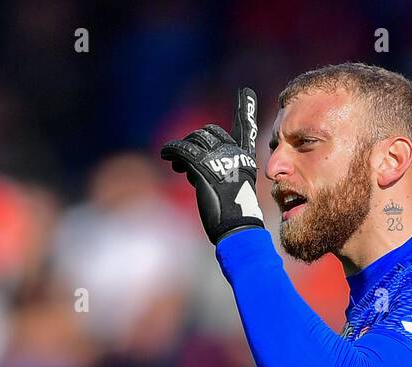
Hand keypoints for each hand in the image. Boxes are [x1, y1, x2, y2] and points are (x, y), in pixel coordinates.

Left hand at [160, 87, 264, 244]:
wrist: (237, 227)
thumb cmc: (233, 216)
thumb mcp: (229, 190)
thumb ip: (215, 173)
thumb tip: (189, 167)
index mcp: (245, 159)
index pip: (245, 130)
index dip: (245, 110)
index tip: (245, 92)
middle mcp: (233, 155)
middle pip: (211, 133)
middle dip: (196, 140)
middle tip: (186, 157)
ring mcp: (219, 160)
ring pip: (195, 140)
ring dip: (182, 149)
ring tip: (176, 164)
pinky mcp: (203, 168)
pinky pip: (183, 150)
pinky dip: (172, 151)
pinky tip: (166, 155)